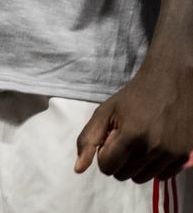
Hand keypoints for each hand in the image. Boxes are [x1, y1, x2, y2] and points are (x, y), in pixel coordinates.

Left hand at [74, 57, 192, 181]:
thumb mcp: (105, 111)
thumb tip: (78, 169)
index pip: (107, 167)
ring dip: (135, 164)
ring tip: (139, 142)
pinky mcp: (184, 155)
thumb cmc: (134, 96)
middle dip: (118, 160)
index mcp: (131, 135)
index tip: (110, 140)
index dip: (104, 154)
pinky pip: (162, 176)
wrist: (171, 82)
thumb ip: (89, 140)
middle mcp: (153, 147)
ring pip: (142, 178)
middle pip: (123, 175)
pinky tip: (154, 146)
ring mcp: (172, 153)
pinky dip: (154, 166)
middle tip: (125, 139)